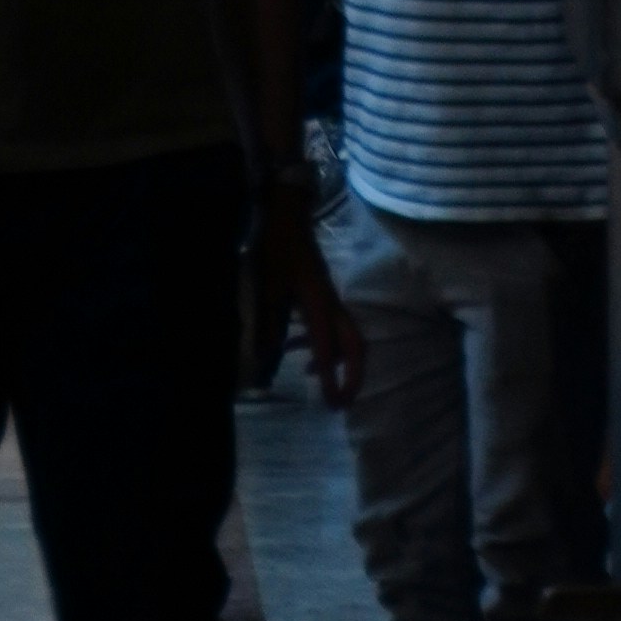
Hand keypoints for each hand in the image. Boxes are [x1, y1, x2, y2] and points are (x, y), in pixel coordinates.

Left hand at [253, 180, 359, 409]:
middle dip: (354, 376)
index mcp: (319, 305)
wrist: (287, 215)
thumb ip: (268, 321)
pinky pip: (332, 328)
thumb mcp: (268, 284)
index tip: (333, 405)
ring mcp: (329, 300)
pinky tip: (299, 350)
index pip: (329, 350)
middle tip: (341, 401)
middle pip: (356, 346)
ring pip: (347, 338)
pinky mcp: (322, 295)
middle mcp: (331, 305)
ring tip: (320, 382)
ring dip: (338, 362)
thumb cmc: (278, 246)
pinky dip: (323, 346)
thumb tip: (265, 358)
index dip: (333, 380)